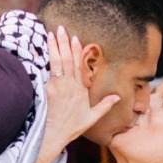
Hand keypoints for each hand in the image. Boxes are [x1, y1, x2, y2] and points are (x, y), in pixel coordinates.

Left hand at [39, 25, 119, 156]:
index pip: (79, 66)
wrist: (55, 134)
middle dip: (63, 43)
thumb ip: (104, 105)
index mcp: (80, 89)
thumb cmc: (73, 126)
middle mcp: (70, 85)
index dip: (77, 51)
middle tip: (61, 28)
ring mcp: (58, 86)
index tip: (76, 38)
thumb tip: (117, 97)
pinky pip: (49, 70)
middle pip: (67, 59)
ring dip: (54, 47)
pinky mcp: (49, 89)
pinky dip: (48, 58)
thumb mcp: (92, 117)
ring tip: (51, 33)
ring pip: (57, 62)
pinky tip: (46, 49)